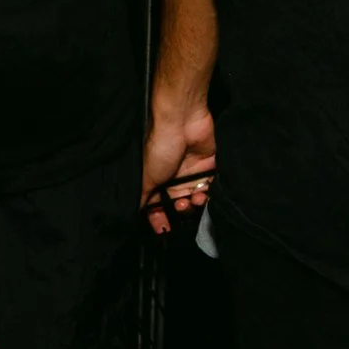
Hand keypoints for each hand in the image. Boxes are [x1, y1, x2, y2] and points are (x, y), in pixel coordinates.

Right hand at [140, 97, 217, 235]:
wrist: (182, 119)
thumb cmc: (159, 145)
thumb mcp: (146, 175)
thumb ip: (144, 198)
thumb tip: (137, 215)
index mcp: (156, 179)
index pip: (158, 206)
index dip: (161, 219)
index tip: (164, 229)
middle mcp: (174, 177)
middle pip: (179, 205)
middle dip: (181, 212)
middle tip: (180, 208)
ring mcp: (192, 172)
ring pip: (196, 199)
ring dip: (195, 205)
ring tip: (193, 200)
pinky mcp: (209, 166)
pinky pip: (212, 188)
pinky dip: (208, 195)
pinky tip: (203, 195)